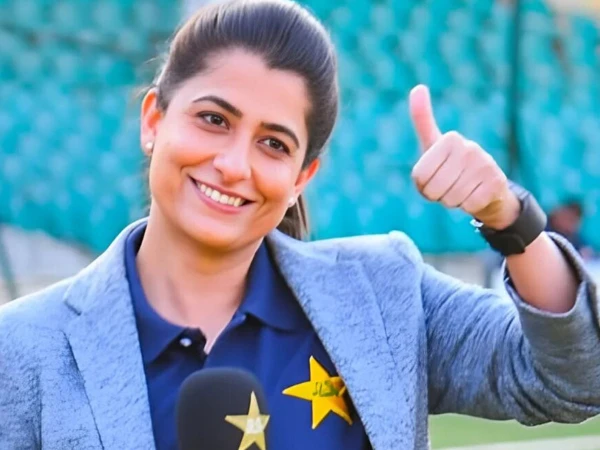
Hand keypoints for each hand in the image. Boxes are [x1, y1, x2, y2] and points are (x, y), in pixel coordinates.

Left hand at [409, 85, 519, 229]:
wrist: (486, 189)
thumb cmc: (451, 167)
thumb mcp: (431, 145)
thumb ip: (422, 119)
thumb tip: (418, 87)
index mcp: (449, 139)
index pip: (420, 176)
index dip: (423, 186)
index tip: (434, 177)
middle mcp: (469, 147)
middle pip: (435, 188)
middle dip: (438, 195)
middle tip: (449, 186)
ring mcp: (485, 163)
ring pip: (452, 198)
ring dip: (453, 201)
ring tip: (462, 190)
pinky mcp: (497, 182)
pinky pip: (468, 204)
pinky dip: (468, 206)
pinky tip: (475, 196)